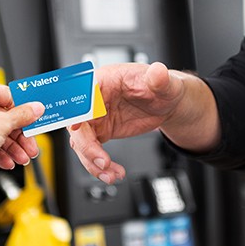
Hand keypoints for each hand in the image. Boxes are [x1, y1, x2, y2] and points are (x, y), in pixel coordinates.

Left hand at [0, 79, 43, 181]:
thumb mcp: (2, 125)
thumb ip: (22, 116)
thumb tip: (36, 108)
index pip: (9, 96)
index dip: (25, 110)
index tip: (36, 119)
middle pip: (5, 116)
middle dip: (20, 135)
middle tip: (31, 146)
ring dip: (12, 146)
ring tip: (22, 158)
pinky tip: (7, 161)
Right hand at [68, 62, 214, 183]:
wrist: (166, 104)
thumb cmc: (160, 87)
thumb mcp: (163, 82)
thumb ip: (158, 78)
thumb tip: (158, 72)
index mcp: (104, 80)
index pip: (84, 93)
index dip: (78, 109)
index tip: (78, 125)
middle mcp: (94, 100)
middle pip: (77, 124)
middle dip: (87, 146)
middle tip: (102, 161)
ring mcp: (96, 118)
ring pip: (82, 143)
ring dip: (92, 162)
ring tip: (110, 173)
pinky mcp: (101, 132)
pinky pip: (92, 152)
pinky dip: (100, 166)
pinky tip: (114, 172)